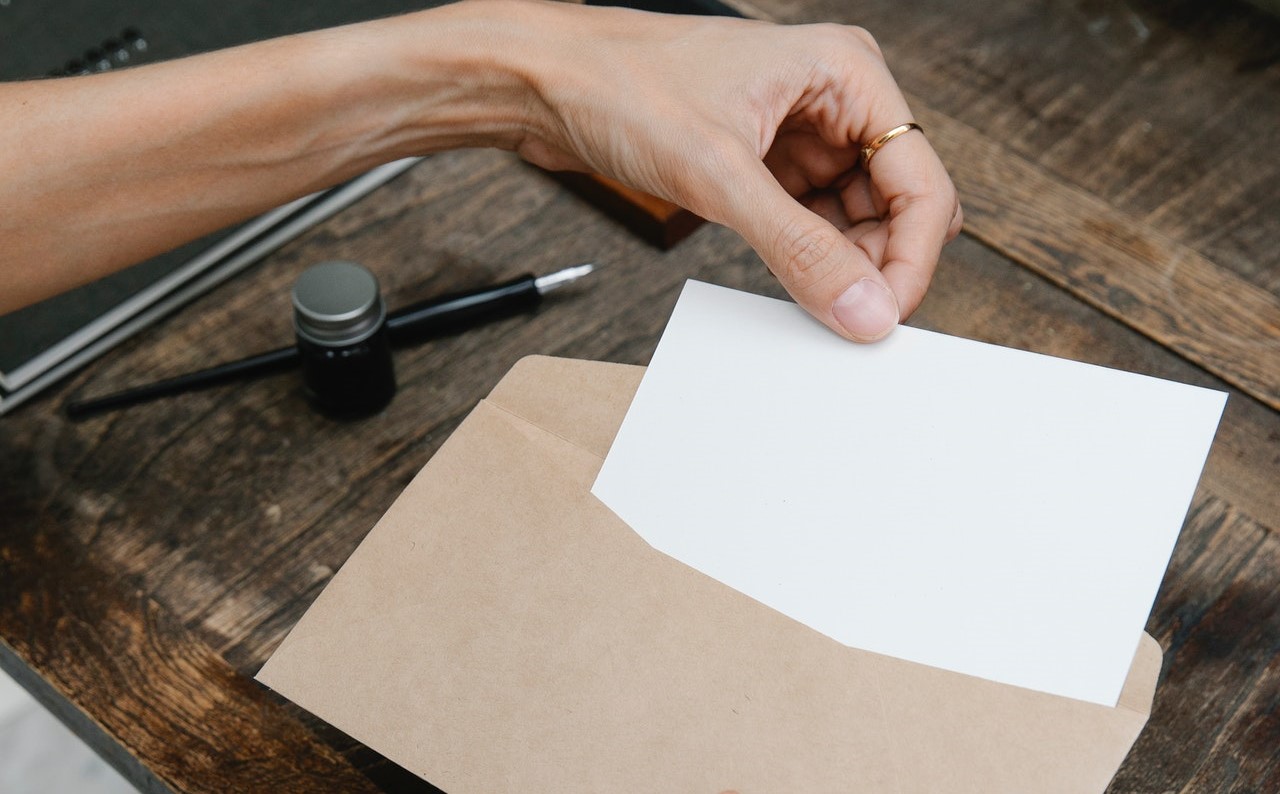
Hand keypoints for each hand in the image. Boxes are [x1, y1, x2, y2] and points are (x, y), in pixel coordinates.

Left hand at [514, 2, 961, 339]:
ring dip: (844, 266)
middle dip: (881, 263)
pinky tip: (796, 286)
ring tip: (819, 306)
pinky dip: (809, 259)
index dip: (913, 255)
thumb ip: (800, 248)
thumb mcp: (719, 174)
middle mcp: (833, 100)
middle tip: (853, 321)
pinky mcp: (765, 164)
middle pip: (897, 202)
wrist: (546, 84)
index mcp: (846, 73)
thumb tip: (863, 308)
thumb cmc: (622, 85)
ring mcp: (799, 133)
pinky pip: (812, 223)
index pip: (920, 179)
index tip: (888, 314)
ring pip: (857, 219)